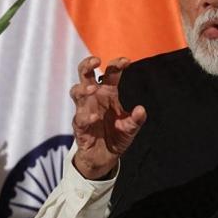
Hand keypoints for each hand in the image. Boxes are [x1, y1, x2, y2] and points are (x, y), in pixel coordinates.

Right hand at [70, 56, 146, 179]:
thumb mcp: (130, 128)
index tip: (126, 61)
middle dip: (87, 64)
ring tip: (92, 89)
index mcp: (108, 93)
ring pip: (76, 92)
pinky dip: (85, 116)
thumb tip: (141, 110)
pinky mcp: (79, 126)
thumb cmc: (117, 136)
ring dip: (83, 89)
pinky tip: (94, 117)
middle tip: (96, 60)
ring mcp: (85, 110)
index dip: (116, 64)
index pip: (110, 73)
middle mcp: (94, 97)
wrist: (105, 157)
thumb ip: (136, 120)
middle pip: (85, 74)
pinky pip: (79, 118)